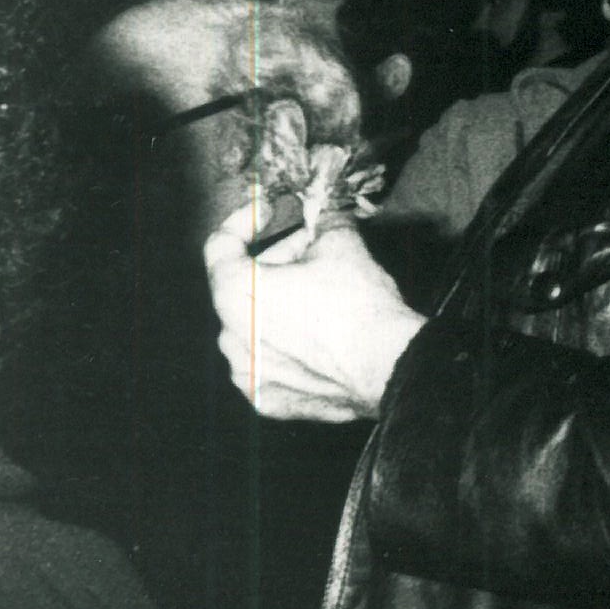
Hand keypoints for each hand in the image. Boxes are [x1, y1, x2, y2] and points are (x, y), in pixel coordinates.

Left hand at [204, 200, 421, 422]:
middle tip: (319, 249)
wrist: (388, 367)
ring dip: (281, 305)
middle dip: (280, 262)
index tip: (271, 210)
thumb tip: (325, 214)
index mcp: (236, 293)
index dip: (246, 218)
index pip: (220, 244)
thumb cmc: (358, 306)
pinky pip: (269, 360)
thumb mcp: (343, 244)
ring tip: (323, 296)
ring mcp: (246, 372)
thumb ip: (324, 222)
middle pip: (244, 285)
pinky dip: (288, 344)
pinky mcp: (267, 398)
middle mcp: (229, 336)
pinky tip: (322, 336)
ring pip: (255, 325)